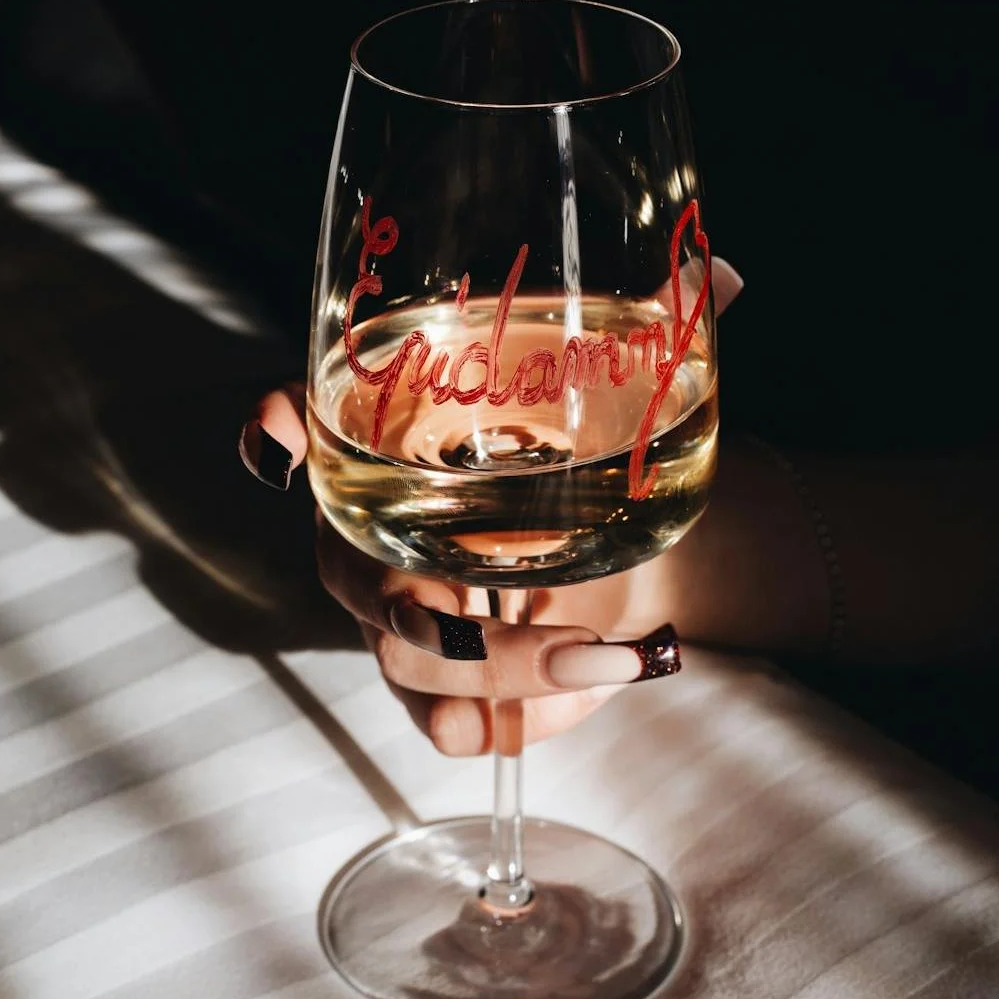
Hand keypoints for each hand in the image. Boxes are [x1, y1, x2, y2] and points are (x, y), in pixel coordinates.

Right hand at [239, 260, 744, 754]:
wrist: (619, 542)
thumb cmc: (585, 452)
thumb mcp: (614, 393)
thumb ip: (654, 335)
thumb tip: (721, 273)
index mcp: (392, 437)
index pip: (300, 415)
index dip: (276, 429)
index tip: (278, 437)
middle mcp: (374, 524)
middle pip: (348, 570)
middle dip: (403, 606)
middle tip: (465, 624)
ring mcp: (400, 612)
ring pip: (403, 660)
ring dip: (492, 673)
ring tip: (585, 658)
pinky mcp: (445, 683)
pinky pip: (444, 720)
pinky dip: (496, 724)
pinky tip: (547, 713)